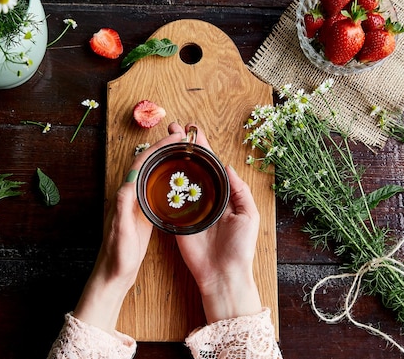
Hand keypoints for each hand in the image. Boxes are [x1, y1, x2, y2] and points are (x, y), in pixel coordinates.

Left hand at [73, 122, 184, 332]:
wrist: (114, 275)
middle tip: (181, 139)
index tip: (173, 139)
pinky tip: (177, 180)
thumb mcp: (121, 233)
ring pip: (151, 175)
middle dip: (162, 149)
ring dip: (164, 161)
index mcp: (124, 196)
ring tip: (182, 152)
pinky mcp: (143, 215)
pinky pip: (155, 190)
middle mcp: (129, 197)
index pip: (141, 164)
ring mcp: (136, 205)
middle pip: (146, 164)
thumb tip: (127, 184)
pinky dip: (166, 179)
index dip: (157, 148)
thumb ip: (122, 209)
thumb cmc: (117, 257)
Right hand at [175, 124, 262, 322]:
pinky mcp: (176, 222)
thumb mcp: (248, 216)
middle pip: (192, 167)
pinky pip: (168, 202)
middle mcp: (205, 199)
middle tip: (172, 129)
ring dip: (171, 162)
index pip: (211, 165)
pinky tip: (155, 171)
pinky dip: (162, 187)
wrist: (223, 275)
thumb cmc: (240, 248)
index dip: (203, 147)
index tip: (193, 130)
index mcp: (223, 195)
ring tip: (162, 143)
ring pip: (179, 180)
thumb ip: (239, 190)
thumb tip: (227, 166)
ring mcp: (189, 209)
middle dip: (183, 148)